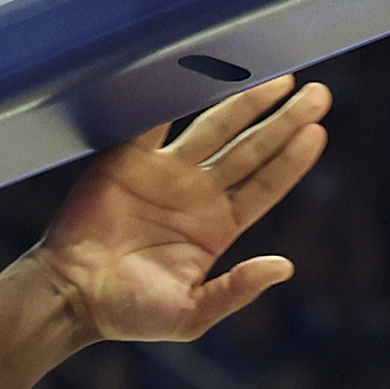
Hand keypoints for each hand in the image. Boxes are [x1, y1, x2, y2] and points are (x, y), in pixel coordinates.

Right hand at [29, 77, 330, 342]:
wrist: (71, 295)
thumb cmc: (130, 313)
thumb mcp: (191, 314)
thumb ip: (236, 289)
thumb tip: (284, 267)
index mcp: (218, 227)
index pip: (266, 185)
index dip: (292, 160)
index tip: (317, 133)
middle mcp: (198, 194)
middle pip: (252, 149)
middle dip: (284, 121)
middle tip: (318, 93)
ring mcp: (165, 173)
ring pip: (216, 127)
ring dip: (247, 101)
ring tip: (281, 78)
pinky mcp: (129, 158)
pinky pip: (159, 120)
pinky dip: (179, 96)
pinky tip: (208, 73)